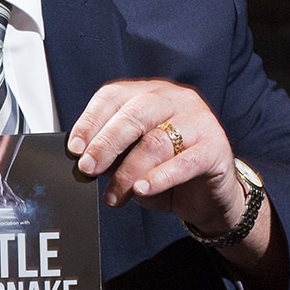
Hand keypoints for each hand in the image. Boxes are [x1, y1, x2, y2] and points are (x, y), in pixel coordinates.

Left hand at [65, 79, 244, 238]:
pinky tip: (142, 190)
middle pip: (134, 114)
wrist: (207, 195)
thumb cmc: (166, 171)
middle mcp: (175, 99)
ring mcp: (199, 121)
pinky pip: (183, 163)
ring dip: (128, 172)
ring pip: (155, 142)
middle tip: (88, 169)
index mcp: (150, 93)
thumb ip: (110, 153)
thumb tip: (82, 158)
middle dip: (105, 144)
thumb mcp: (130, 159)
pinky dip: (158, 178)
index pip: (113, 96)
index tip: (74, 148)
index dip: (90, 122)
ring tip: (115, 195)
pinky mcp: (215, 148)